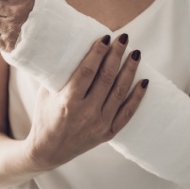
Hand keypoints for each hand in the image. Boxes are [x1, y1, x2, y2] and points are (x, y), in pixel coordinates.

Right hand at [26, 34, 148, 169]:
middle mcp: (86, 113)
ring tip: (136, 54)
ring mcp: (99, 124)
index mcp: (68, 101)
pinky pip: (127, 113)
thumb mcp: (45, 94)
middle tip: (124, 38)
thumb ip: (58, 74)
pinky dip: (138, 97)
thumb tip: (67, 45)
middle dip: (116, 55)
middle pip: (106, 78)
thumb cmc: (45, 116)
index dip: (98, 52)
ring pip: (120, 92)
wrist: (48, 151)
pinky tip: (144, 81)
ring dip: (130, 71)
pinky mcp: (108, 133)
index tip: (106, 37)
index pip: (87, 71)